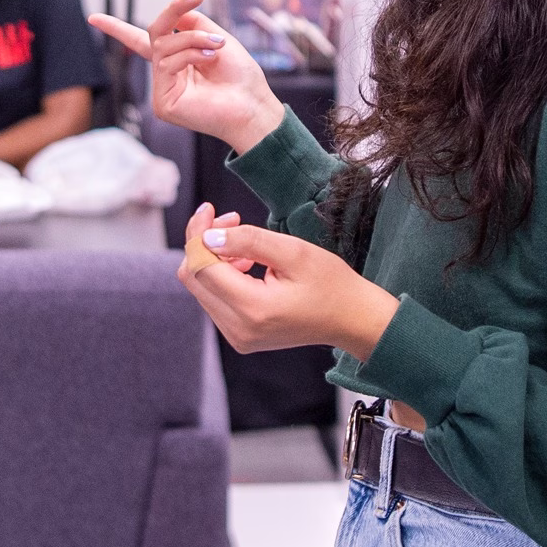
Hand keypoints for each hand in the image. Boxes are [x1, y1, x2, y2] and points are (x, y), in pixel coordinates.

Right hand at [90, 0, 284, 152]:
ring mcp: (163, 89)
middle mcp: (167, 73)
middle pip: (154, 34)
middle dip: (172, 11)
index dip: (117, 29)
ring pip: (163, 46)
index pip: (142, 41)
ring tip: (218, 45)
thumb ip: (195, 23)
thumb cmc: (241, 78)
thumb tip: (178, 13)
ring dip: (193, 38)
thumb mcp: (218, 37)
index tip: (93, 18)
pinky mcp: (163, 103)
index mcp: (178, 60)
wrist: (253, 105)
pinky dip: (190, 54)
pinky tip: (209, 59)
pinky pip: (167, 64)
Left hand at [179, 203, 394, 357]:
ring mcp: (238, 337)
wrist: (352, 320)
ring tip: (243, 243)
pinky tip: (245, 263)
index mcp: (253, 309)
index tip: (208, 209)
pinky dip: (222, 275)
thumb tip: (207, 237)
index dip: (198, 234)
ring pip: (201, 288)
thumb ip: (248, 241)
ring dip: (213, 258)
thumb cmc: (331, 284)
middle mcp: (238, 329)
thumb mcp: (293, 251)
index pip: (201, 267)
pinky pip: (215, 299)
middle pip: (194, 279)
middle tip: (229, 220)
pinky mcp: (240, 336)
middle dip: (203, 243)